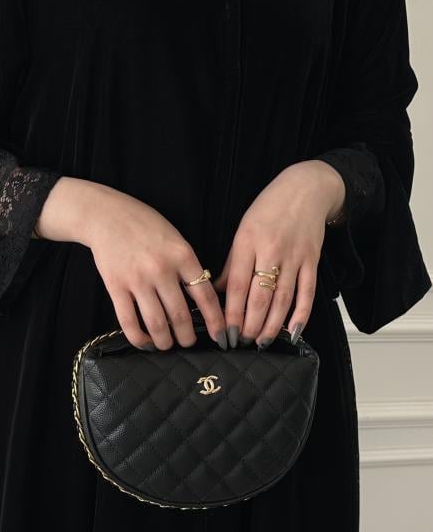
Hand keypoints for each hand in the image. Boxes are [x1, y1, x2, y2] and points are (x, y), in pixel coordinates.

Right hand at [36, 176, 226, 349]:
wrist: (106, 215)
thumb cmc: (145, 225)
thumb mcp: (176, 239)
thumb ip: (188, 266)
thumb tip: (201, 299)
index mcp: (182, 255)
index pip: (205, 296)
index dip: (215, 321)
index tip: (221, 335)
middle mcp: (162, 269)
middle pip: (181, 316)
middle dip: (188, 338)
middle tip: (189, 343)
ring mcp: (137, 279)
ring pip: (157, 323)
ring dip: (165, 342)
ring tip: (167, 345)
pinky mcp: (115, 286)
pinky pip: (129, 321)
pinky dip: (139, 338)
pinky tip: (145, 342)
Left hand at [211, 160, 345, 346]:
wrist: (306, 188)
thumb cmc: (269, 208)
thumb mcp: (243, 230)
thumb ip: (232, 263)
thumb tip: (219, 293)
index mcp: (248, 242)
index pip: (238, 285)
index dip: (231, 313)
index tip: (225, 332)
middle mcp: (271, 250)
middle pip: (260, 297)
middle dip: (249, 325)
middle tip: (241, 342)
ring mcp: (294, 257)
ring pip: (283, 299)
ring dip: (272, 325)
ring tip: (261, 342)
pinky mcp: (312, 260)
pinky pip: (307, 293)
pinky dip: (301, 314)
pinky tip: (293, 331)